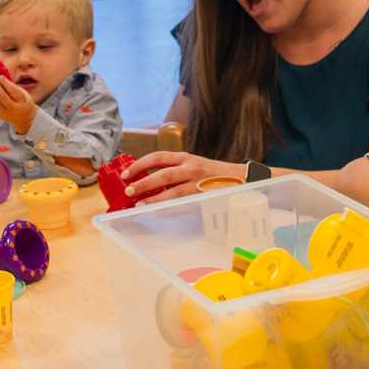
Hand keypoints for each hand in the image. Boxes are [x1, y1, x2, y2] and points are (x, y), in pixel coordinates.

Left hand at [0, 75, 36, 134]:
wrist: (23, 119)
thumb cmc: (23, 102)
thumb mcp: (24, 94)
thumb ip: (14, 87)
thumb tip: (1, 77)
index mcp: (22, 102)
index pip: (13, 92)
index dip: (6, 84)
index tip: (0, 76)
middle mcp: (13, 109)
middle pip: (2, 97)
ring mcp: (5, 113)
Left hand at [120, 151, 234, 203]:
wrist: (242, 178)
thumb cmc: (214, 174)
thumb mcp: (194, 165)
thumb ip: (175, 171)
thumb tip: (149, 183)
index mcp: (186, 157)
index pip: (158, 157)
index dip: (140, 164)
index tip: (127, 173)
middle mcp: (191, 166)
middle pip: (162, 173)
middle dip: (143, 181)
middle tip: (129, 189)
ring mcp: (198, 181)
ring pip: (171, 189)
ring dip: (153, 197)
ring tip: (139, 203)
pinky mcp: (203, 194)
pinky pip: (182, 201)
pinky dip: (168, 207)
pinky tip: (158, 211)